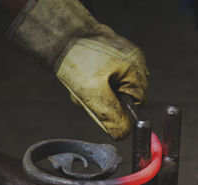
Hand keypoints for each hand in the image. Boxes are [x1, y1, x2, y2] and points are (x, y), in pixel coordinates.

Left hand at [9, 0, 147, 138]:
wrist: (61, 36)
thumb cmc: (76, 60)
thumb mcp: (92, 93)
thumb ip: (111, 115)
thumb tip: (123, 134)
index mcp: (136, 70)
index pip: (136, 104)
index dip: (116, 109)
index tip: (98, 103)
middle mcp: (135, 62)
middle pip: (124, 97)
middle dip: (104, 100)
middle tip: (85, 93)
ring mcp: (124, 57)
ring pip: (113, 89)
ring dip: (95, 93)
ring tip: (81, 84)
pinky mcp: (112, 56)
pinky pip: (106, 78)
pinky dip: (92, 83)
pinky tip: (82, 77)